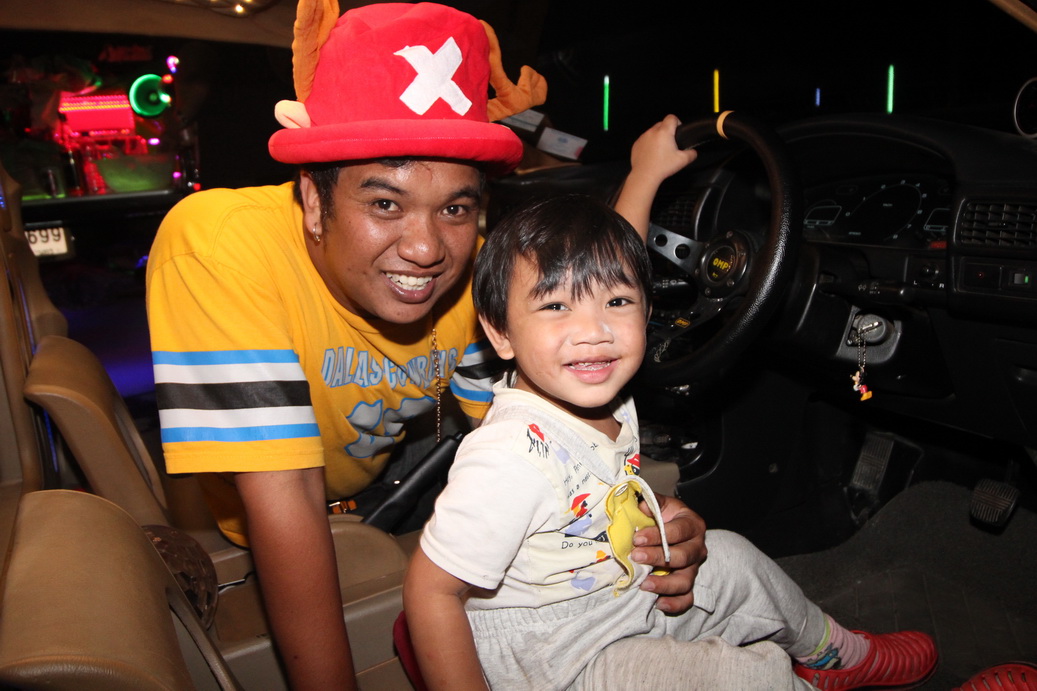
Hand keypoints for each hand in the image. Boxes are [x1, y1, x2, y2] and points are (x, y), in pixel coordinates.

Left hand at [629, 114, 698, 184]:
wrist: (644, 176)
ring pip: (652, 131)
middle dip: (667, 130)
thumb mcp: (682, 161)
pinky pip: (644, 139)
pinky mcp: (636, 144)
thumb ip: (691, 154)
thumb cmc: (662, 167)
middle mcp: (652, 132)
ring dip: (657, 137)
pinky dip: (649, 143)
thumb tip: (693, 152)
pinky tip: (652, 154)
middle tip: (670, 143)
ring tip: (661, 150)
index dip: (677, 122)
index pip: (671, 117)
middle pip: (662, 124)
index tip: (678, 130)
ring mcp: (643, 137)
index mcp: (664, 132)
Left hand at [631, 493, 706, 614]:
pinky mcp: (689, 584)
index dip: (658, 535)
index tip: (637, 538)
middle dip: (658, 558)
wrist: (675, 529)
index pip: (679, 531)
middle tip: (636, 557)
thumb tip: (641, 506)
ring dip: (665, 585)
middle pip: (683, 557)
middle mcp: (697, 548)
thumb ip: (652, 503)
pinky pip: (686, 598)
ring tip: (644, 584)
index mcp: (693, 525)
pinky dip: (675, 604)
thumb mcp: (662, 505)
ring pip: (685, 581)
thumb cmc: (665, 516)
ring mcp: (694, 568)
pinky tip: (658, 604)